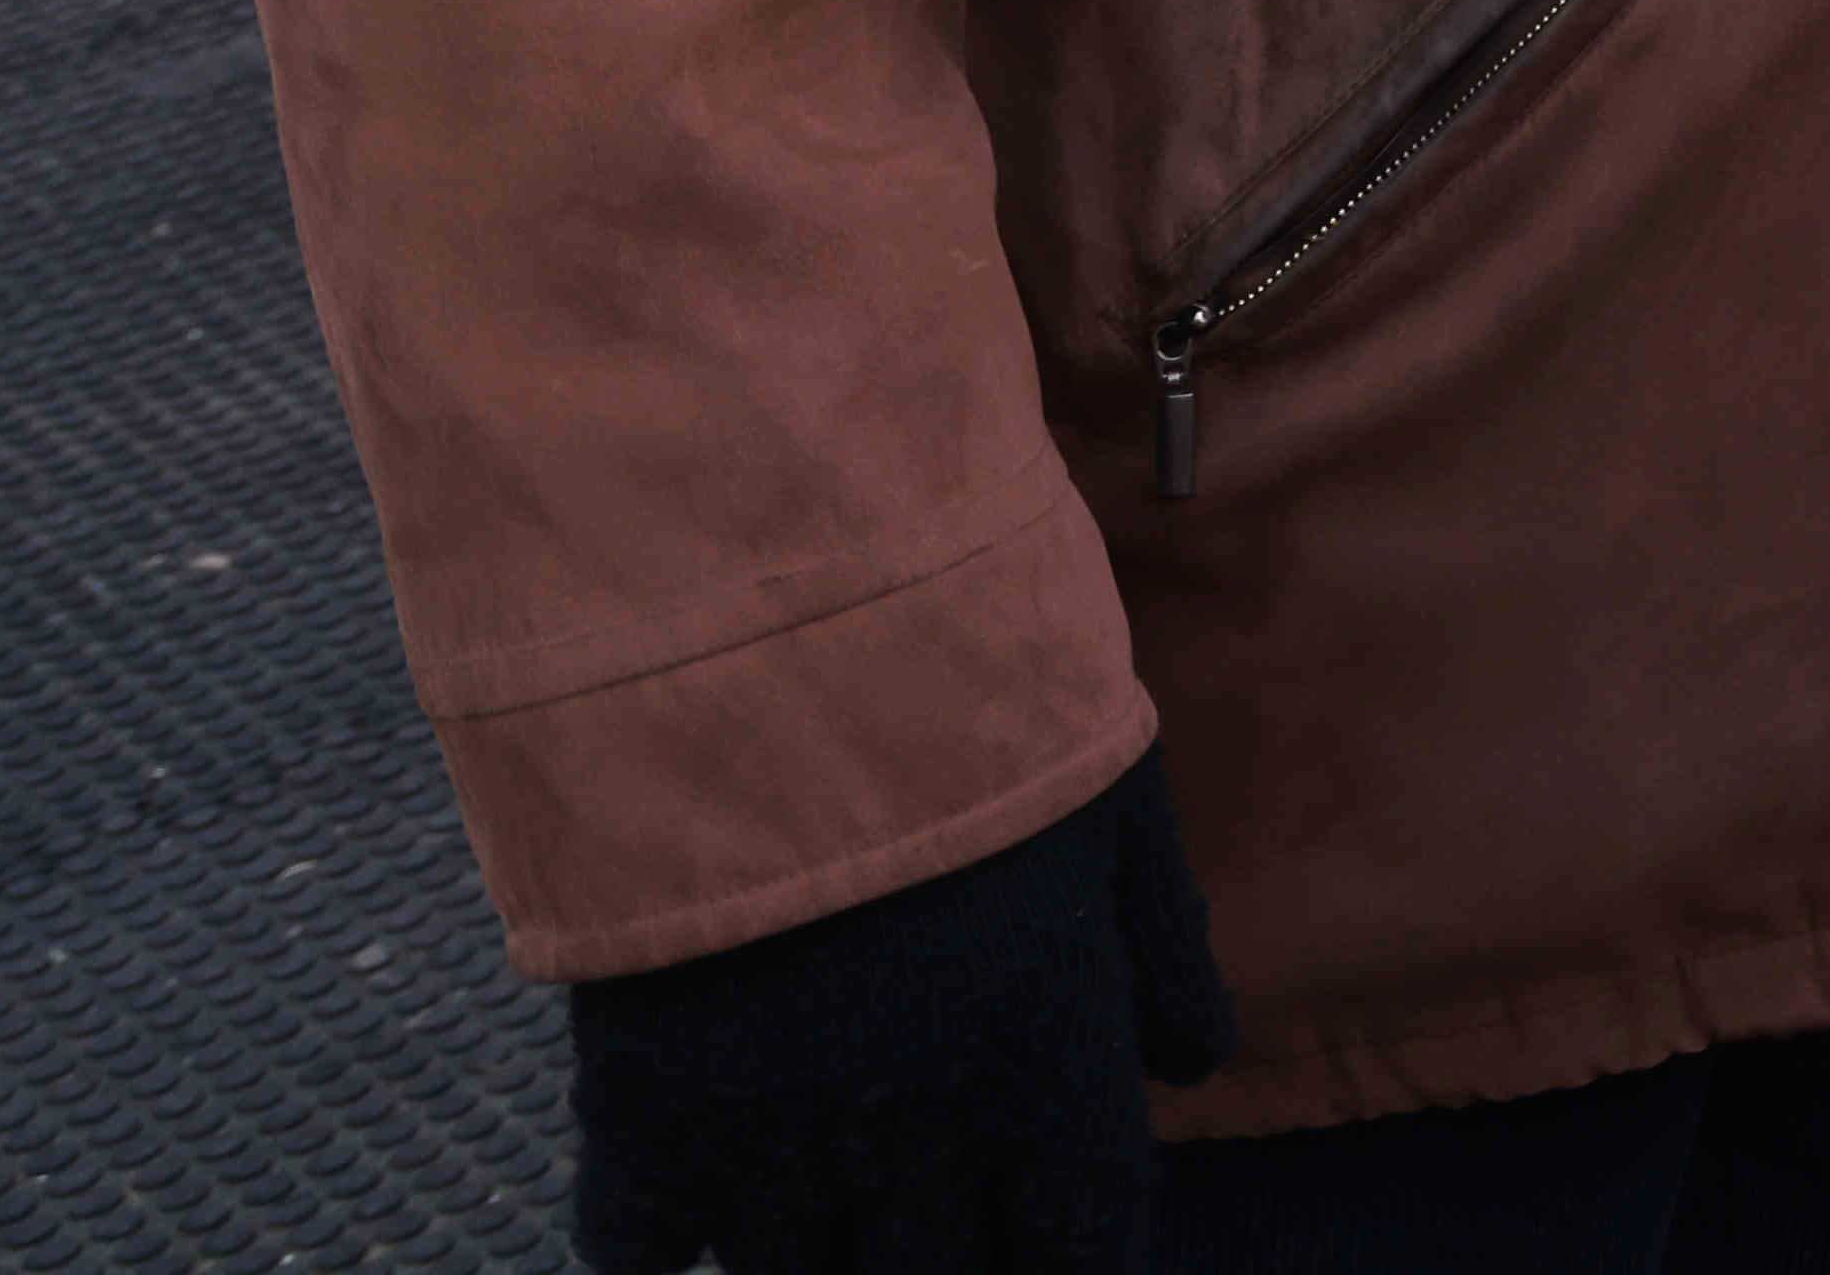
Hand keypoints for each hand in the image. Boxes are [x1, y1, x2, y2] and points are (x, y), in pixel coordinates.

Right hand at [561, 750, 1232, 1274]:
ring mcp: (769, 1127)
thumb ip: (1161, 946)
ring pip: (797, 1274)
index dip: (1068, 1260)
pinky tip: (694, 1192)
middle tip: (938, 1234)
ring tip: (835, 1212)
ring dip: (821, 1257)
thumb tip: (1192, 1069)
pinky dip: (666, 1234)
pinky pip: (639, 1243)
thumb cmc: (970, 684)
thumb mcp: (1113, 790)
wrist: (760, 620)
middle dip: (950, 1268)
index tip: (1051, 1248)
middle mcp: (918, 1123)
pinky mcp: (637, 1104)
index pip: (1077, 1241)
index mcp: (1049, 1051)